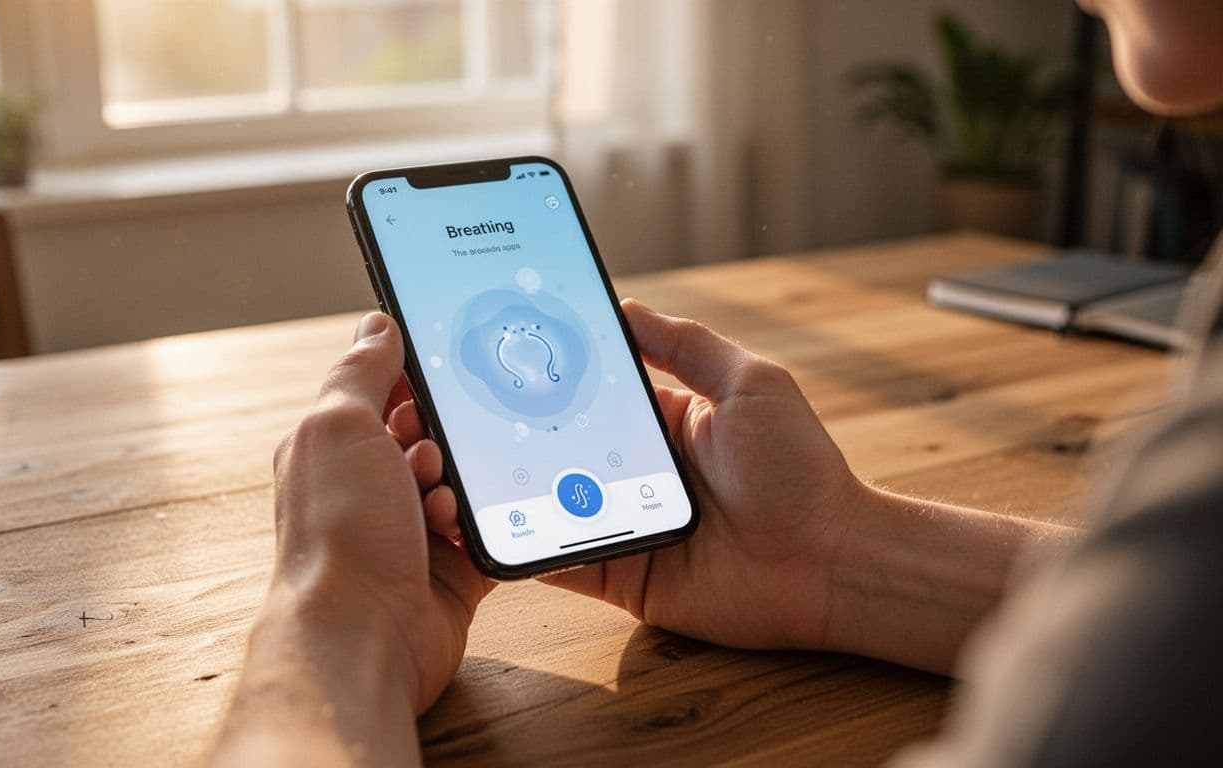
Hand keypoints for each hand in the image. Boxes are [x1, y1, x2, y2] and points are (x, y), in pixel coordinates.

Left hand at [214, 312, 492, 766]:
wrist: (364, 633)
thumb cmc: (339, 531)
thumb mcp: (341, 426)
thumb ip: (360, 370)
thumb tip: (376, 324)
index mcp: (334, 449)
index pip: (378, 391)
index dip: (409, 377)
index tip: (438, 369)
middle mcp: (368, 488)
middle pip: (427, 432)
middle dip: (440, 431)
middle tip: (433, 444)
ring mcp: (409, 528)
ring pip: (461, 477)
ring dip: (459, 477)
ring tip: (439, 493)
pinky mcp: (450, 566)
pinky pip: (484, 525)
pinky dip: (477, 520)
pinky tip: (456, 526)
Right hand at [412, 300, 1072, 673]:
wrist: (831, 564)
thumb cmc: (800, 470)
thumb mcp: (750, 384)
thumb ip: (687, 345)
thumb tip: (624, 306)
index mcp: (661, 421)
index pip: (585, 391)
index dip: (539, 374)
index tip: (488, 351)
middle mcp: (633, 470)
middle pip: (553, 445)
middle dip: (503, 430)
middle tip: (442, 411)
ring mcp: (620, 522)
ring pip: (541, 502)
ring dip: (497, 487)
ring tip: (446, 467)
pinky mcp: (619, 575)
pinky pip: (555, 559)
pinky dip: (516, 547)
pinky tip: (474, 528)